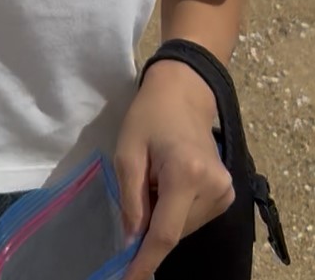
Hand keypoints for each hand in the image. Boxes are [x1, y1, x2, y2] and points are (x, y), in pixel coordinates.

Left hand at [116, 60, 234, 279]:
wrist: (183, 93)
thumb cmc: (149, 117)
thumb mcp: (127, 152)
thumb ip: (130, 199)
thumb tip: (132, 239)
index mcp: (186, 174)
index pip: (166, 232)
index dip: (146, 260)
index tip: (130, 278)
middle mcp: (213, 188)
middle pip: (175, 231)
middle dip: (150, 228)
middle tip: (138, 193)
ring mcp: (225, 193)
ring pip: (184, 228)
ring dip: (163, 218)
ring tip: (154, 181)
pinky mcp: (227, 194)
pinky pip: (193, 218)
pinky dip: (176, 211)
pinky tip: (168, 184)